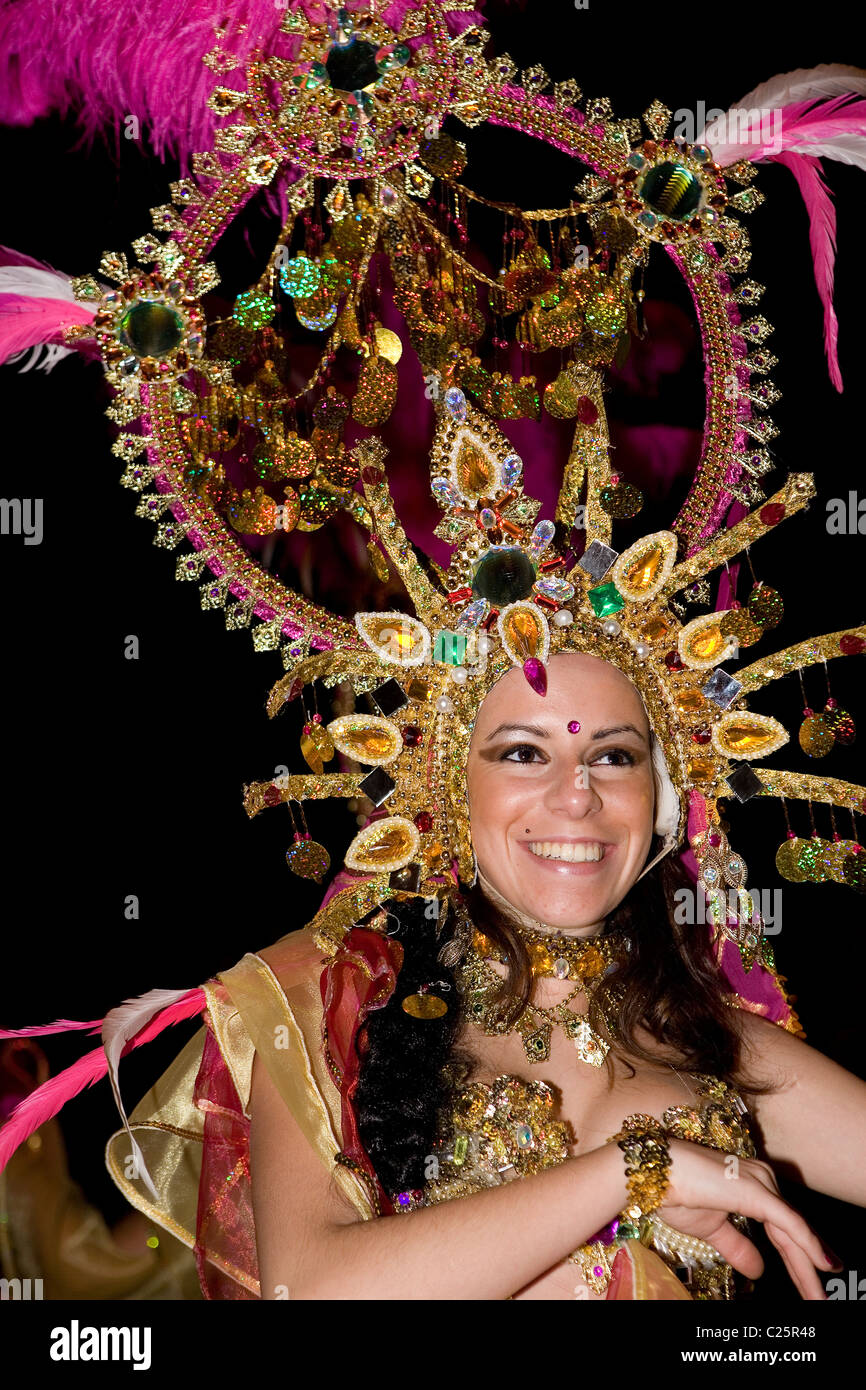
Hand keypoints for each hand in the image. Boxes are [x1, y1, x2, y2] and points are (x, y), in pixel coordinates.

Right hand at [653, 1139, 838, 1300]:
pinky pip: (789, 1223)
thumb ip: (737, 1247)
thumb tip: (759, 1271)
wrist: (654, 1176)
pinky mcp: (756, 1191)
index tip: (813, 1283)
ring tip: (819, 1298)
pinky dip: (809, 1245)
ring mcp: (761, 1183)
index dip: (798, 1257)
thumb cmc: (675, 1193)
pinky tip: (823, 1265)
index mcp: (753, 1187)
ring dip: (807, 1268)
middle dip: (806, 1269)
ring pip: (793, 1233)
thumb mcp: (711, 1229)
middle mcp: (763, 1180)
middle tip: (821, 1300)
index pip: (783, 1229)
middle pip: (791, 1233)